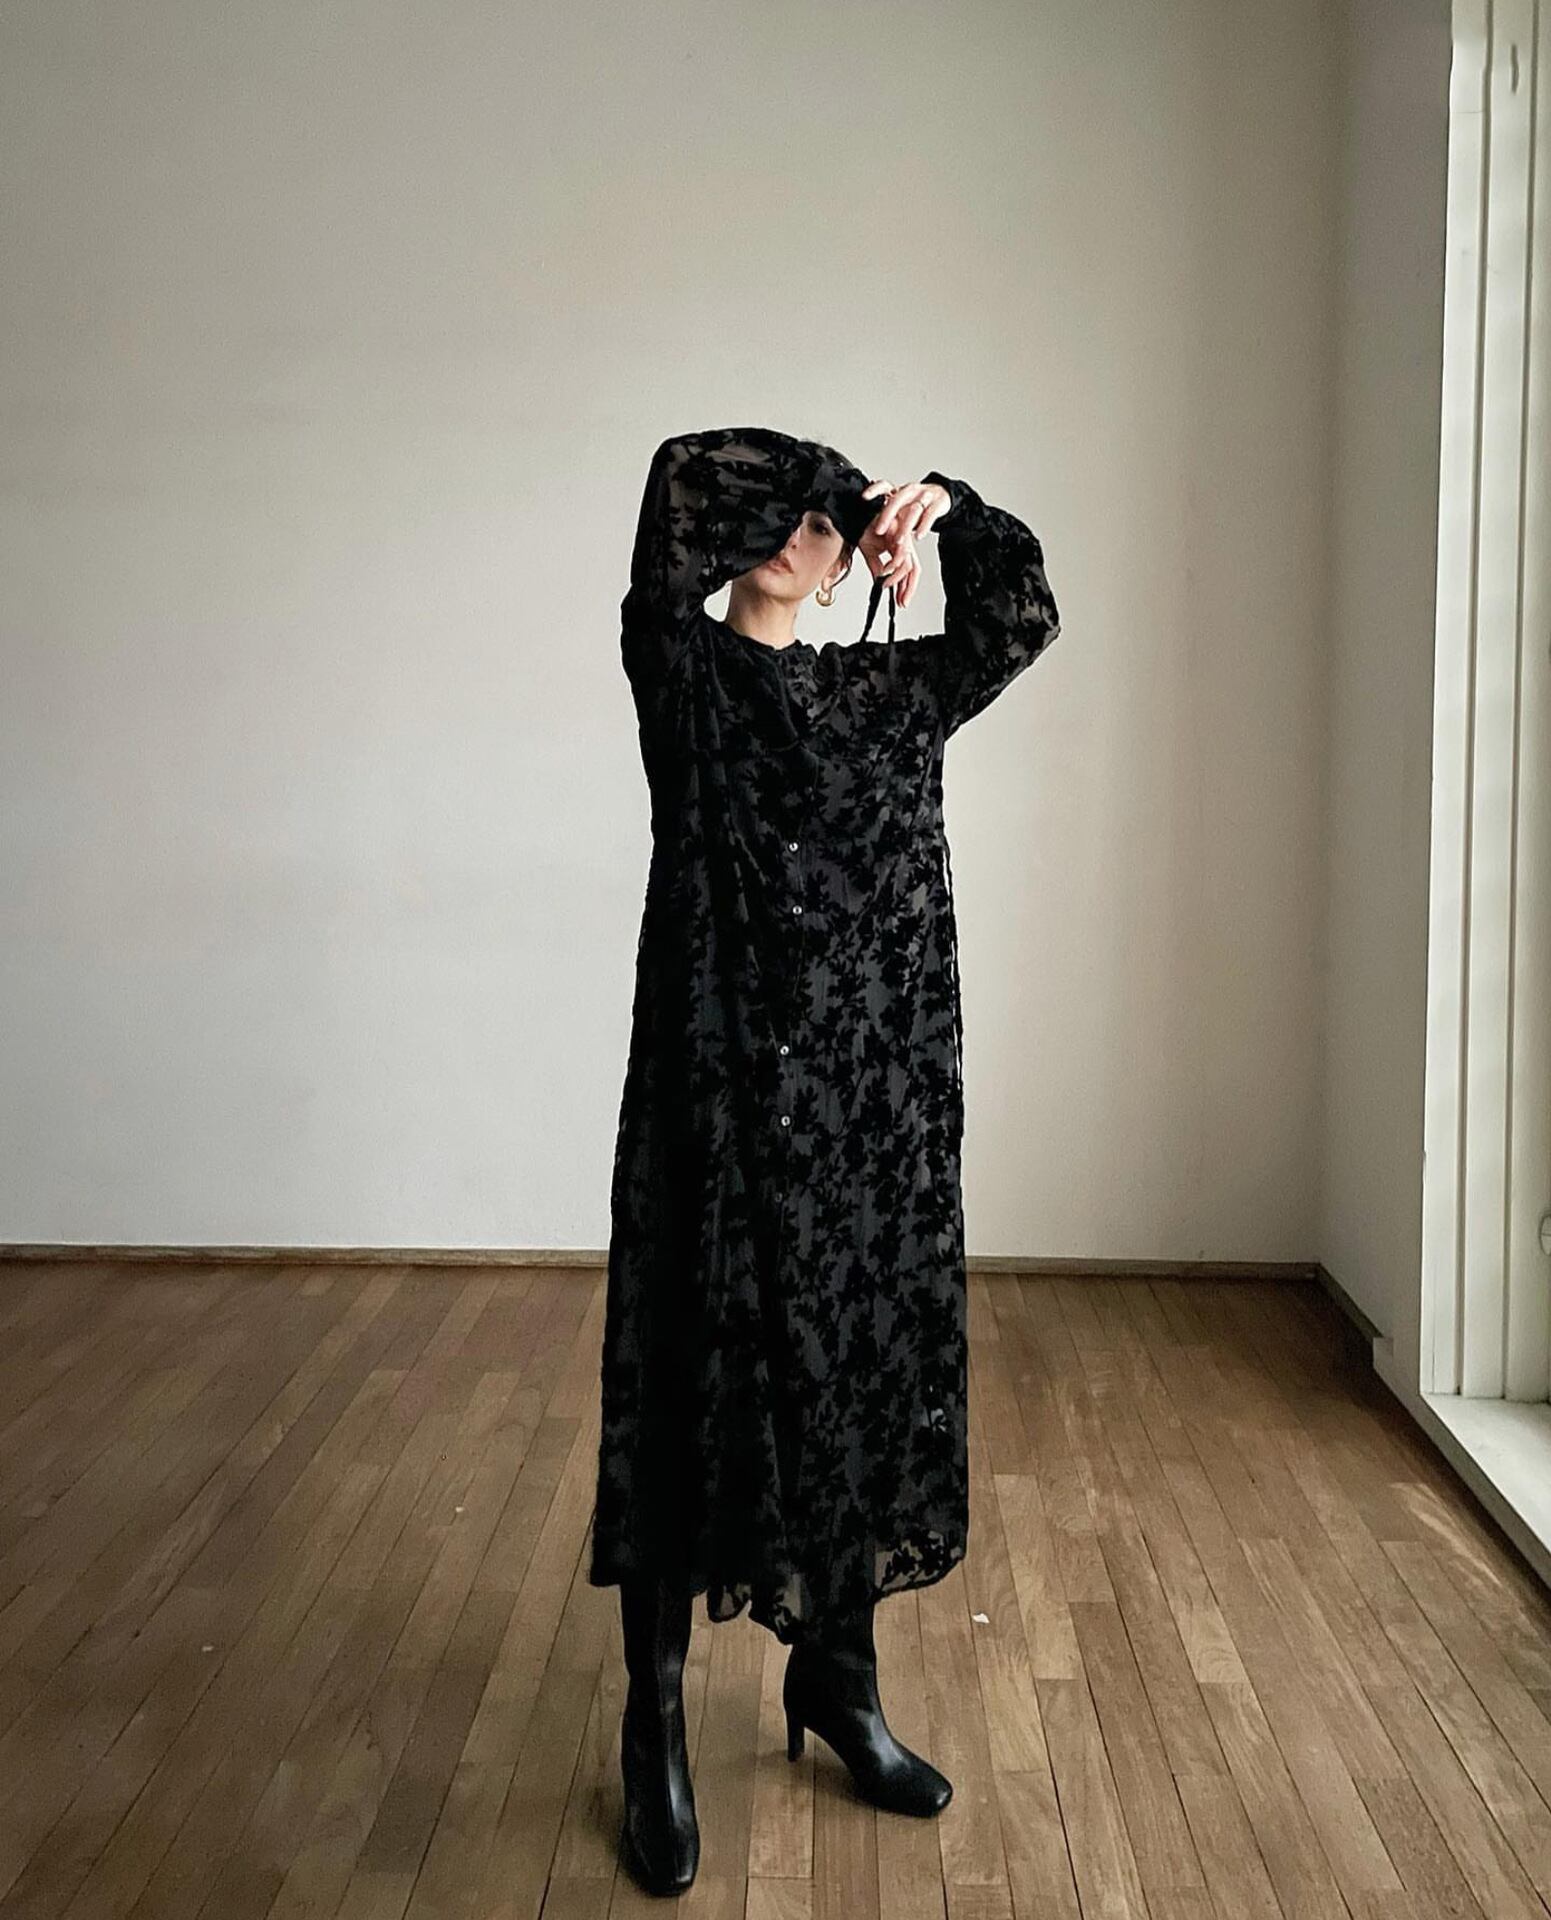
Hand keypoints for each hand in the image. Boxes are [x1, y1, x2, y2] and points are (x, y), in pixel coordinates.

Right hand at [856, 479, 951, 610]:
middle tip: (901, 601)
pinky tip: (884, 571)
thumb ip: (877, 567)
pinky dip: (892, 565)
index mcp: (899, 546)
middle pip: (914, 569)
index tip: (901, 601)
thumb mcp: (870, 553)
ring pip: (908, 563)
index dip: (907, 587)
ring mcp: (901, 536)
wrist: (854, 510)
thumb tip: (880, 582)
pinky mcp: (896, 531)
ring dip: (897, 578)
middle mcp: (903, 542)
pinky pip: (900, 553)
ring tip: (885, 583)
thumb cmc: (863, 526)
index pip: (909, 570)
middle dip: (908, 588)